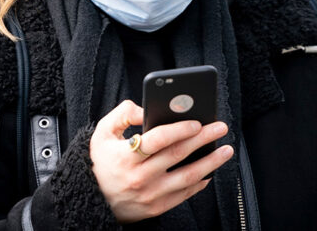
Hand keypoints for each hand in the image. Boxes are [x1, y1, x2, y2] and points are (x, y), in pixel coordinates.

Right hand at [88, 99, 233, 224]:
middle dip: (203, 139)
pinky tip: (210, 171)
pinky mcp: (156, 208)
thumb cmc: (99, 162)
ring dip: (210, 162)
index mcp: (125, 157)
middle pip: (178, 154)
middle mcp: (139, 177)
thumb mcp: (102, 133)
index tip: (197, 121)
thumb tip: (148, 109)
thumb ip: (124, 114)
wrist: (90, 199)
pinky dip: (200, 183)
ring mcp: (149, 195)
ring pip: (187, 177)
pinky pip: (184, 195)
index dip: (179, 129)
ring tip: (226, 149)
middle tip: (221, 127)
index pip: (158, 140)